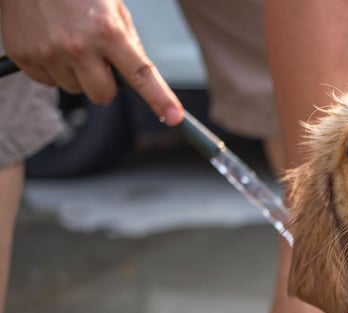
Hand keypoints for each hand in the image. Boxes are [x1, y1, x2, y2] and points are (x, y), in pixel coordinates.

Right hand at [0, 0, 182, 124]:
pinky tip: (50, 42)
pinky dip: (53, 68)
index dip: (159, 99)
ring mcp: (48, 53)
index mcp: (107, 31)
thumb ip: (128, 40)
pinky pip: (49, 82)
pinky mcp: (24, 57)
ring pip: (75, 89)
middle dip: (106, 84)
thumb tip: (139, 76)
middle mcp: (78, 46)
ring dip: (77, 73)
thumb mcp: (111, 6)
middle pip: (104, 96)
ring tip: (68, 40)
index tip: (174, 117)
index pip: (140, 74)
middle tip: (98, 58)